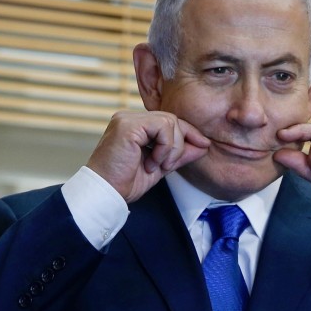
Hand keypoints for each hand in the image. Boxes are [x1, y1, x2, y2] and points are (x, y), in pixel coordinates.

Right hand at [86, 111, 210, 203]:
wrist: (106, 192)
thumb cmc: (126, 181)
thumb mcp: (161, 166)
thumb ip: (179, 154)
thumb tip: (203, 145)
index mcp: (136, 126)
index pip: (169, 122)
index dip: (189, 133)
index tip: (204, 146)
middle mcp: (130, 118)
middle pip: (172, 119)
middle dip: (182, 142)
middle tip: (171, 164)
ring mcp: (127, 119)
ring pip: (170, 122)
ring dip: (172, 148)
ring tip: (158, 165)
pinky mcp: (127, 125)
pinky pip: (162, 127)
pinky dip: (165, 147)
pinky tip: (152, 162)